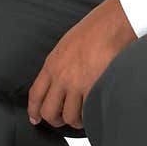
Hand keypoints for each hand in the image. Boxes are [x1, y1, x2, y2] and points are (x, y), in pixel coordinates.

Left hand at [27, 0, 137, 129]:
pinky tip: (93, 112)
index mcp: (52, 65)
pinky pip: (87, 112)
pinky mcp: (94, 88)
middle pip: (49, 112)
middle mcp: (61, 77)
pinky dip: (90, 116)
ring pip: (69, 116)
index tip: (35, 118)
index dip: (34, 111)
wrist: (112, 25)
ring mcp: (78, 84)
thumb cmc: (94, 30)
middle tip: (61, 120)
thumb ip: (59, 65)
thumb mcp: (66, 46)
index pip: (35, 95)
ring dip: (75, 121)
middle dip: (54, 120)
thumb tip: (58, 81)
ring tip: (82, 118)